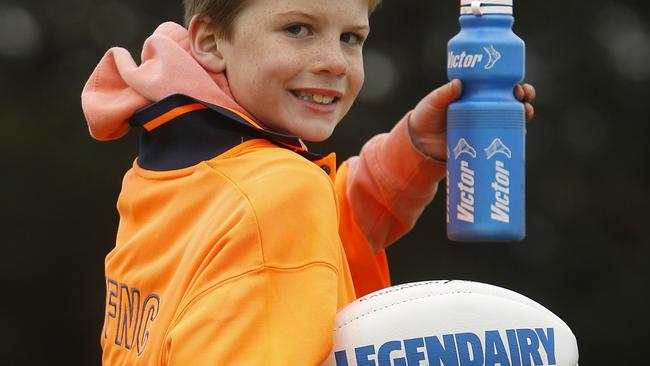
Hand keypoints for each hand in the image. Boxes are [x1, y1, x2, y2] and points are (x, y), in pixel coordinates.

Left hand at [407, 80, 535, 160]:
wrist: (420, 143)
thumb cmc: (426, 116)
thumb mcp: (433, 102)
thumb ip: (443, 94)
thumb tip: (459, 83)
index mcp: (474, 94)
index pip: (497, 85)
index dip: (511, 82)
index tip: (517, 83)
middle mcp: (483, 108)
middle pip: (510, 99)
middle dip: (523, 96)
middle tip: (523, 96)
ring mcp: (484, 125)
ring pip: (511, 117)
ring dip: (524, 113)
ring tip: (526, 111)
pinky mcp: (483, 142)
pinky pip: (504, 138)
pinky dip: (516, 136)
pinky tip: (522, 133)